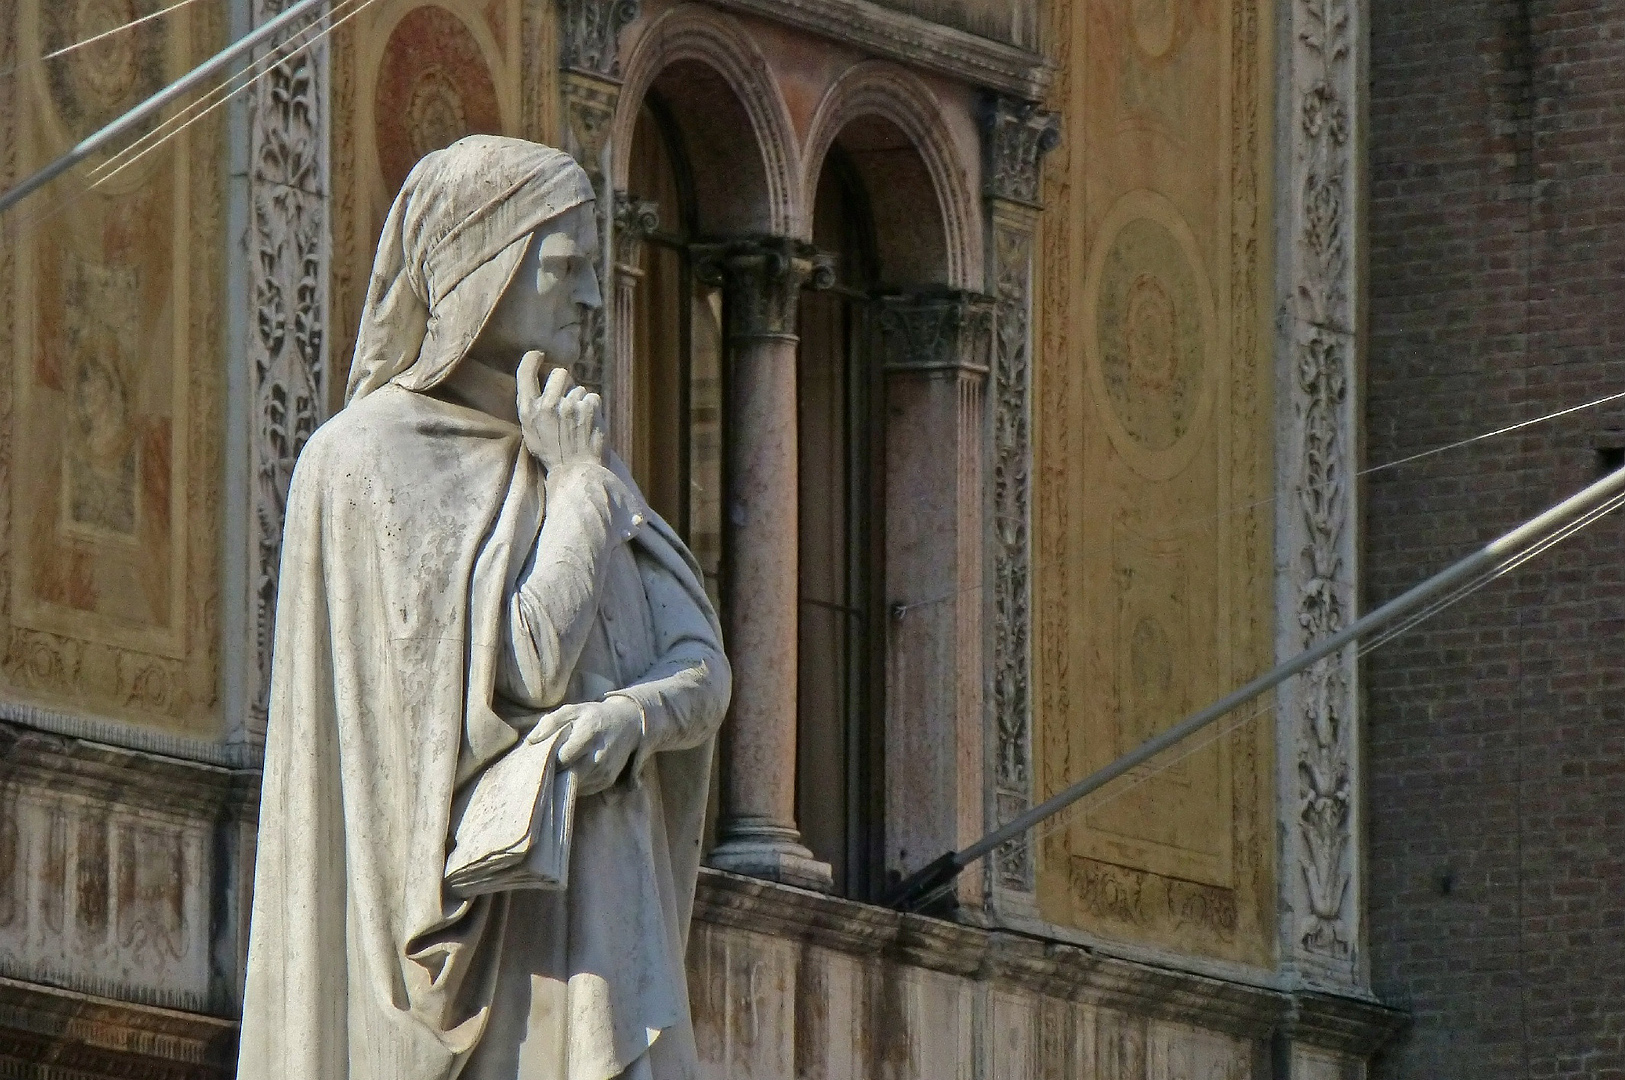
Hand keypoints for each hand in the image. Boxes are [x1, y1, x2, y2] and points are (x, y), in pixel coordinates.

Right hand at [517, 352, 604, 472]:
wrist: (576, 473)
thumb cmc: (553, 455)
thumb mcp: (531, 433)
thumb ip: (533, 408)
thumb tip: (541, 383)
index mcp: (528, 410)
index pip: (525, 372)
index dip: (532, 359)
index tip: (539, 355)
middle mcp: (547, 405)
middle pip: (560, 373)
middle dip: (565, 384)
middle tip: (568, 404)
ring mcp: (569, 405)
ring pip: (579, 389)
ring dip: (580, 402)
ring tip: (578, 425)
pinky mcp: (589, 408)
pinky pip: (593, 398)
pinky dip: (594, 410)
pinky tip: (589, 426)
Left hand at [526, 696, 642, 796]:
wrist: (627, 724)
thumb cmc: (593, 715)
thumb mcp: (572, 710)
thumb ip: (549, 723)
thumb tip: (529, 742)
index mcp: (589, 733)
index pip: (562, 757)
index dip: (548, 760)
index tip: (537, 758)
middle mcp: (599, 755)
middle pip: (568, 775)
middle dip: (553, 774)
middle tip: (542, 768)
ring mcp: (604, 770)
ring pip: (574, 784)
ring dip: (562, 779)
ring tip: (556, 769)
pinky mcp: (607, 780)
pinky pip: (583, 789)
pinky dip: (573, 782)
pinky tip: (570, 771)